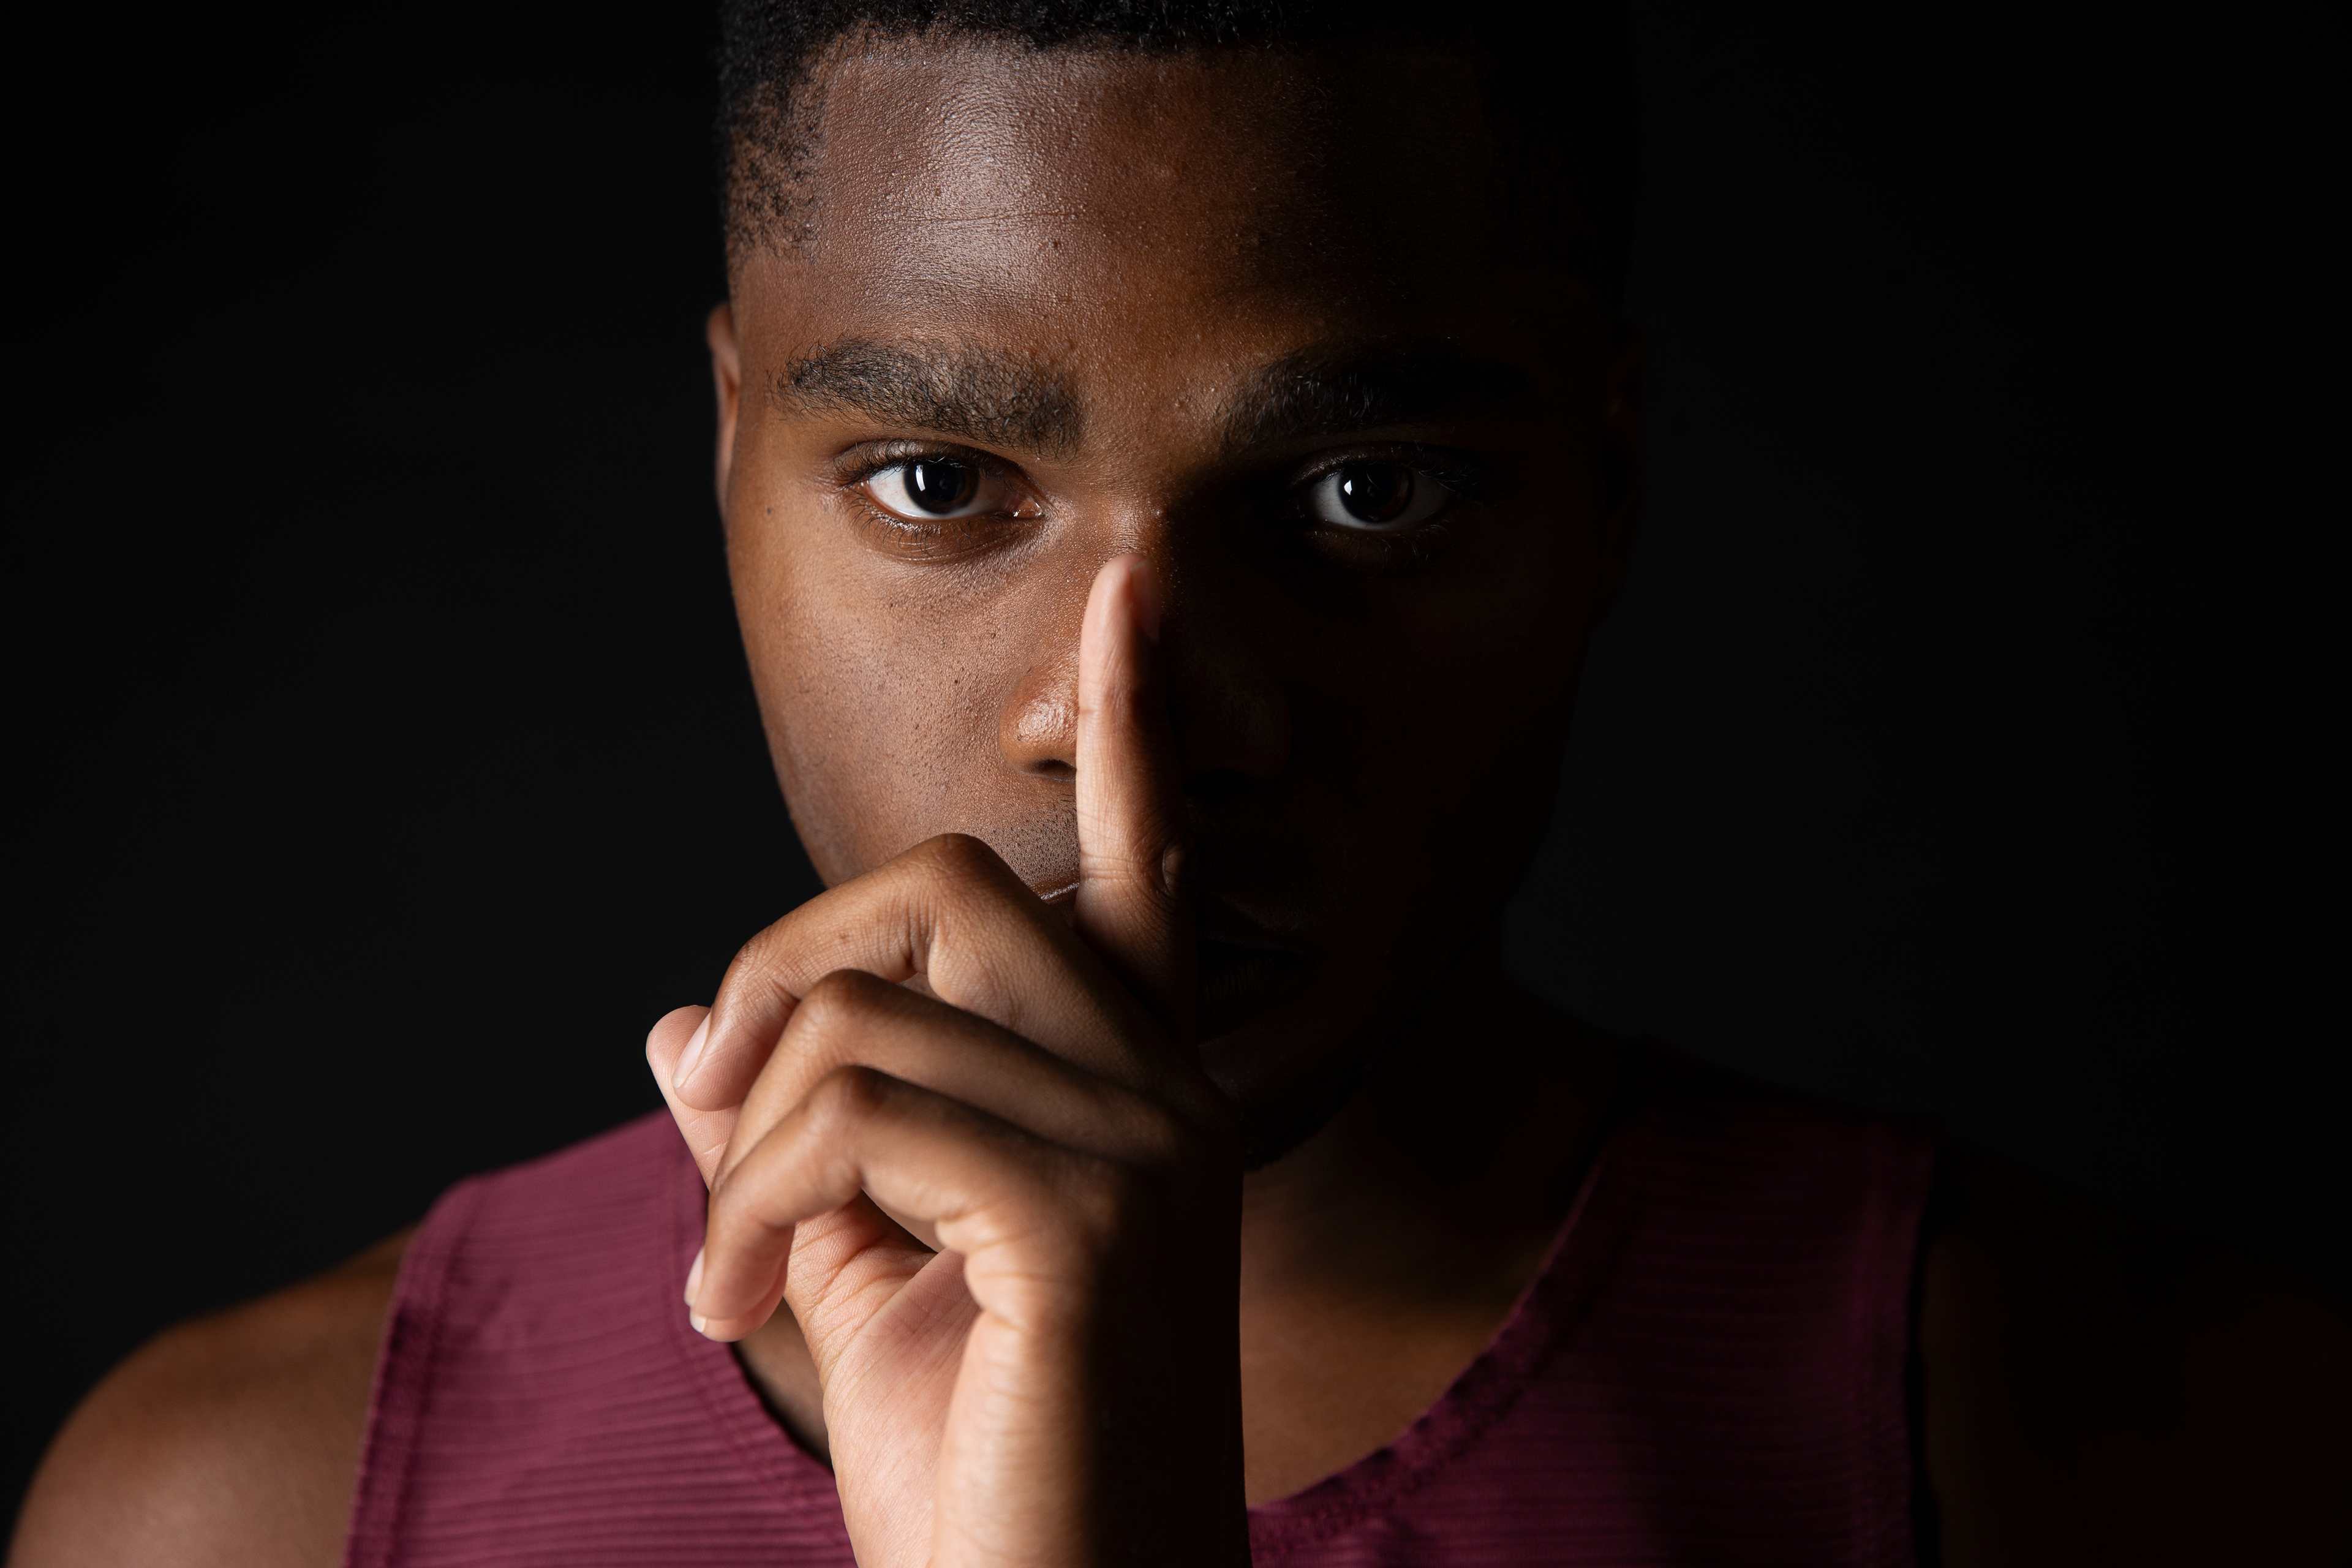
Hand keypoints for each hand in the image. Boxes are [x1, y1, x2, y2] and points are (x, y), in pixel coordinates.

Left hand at [645, 556, 1247, 1567]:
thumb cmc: (974, 1476)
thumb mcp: (853, 1279)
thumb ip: (787, 1142)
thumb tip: (672, 1031)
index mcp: (1129, 1093)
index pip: (1146, 868)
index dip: (1135, 725)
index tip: (1131, 592)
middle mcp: (1164, 1092)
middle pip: (948, 885)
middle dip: (785, 965)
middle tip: (718, 1111)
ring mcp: (1145, 1150)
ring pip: (870, 1013)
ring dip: (748, 1144)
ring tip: (727, 1282)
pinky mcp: (1093, 1224)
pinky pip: (856, 1117)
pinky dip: (751, 1208)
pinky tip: (736, 1310)